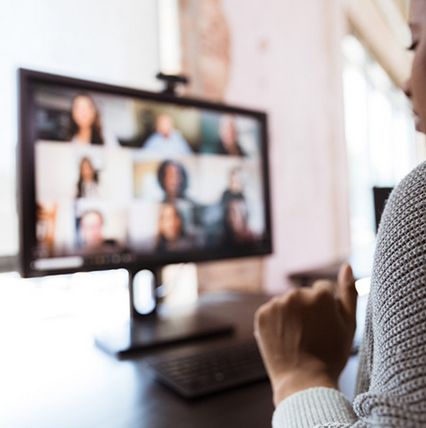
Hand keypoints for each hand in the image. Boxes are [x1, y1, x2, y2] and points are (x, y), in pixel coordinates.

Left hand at [254, 263, 356, 405]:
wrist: (304, 382)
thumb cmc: (331, 355)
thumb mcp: (349, 324)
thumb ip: (349, 292)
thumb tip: (346, 265)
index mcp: (320, 294)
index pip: (322, 290)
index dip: (324, 309)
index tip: (323, 327)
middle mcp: (296, 293)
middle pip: (303, 296)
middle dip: (306, 310)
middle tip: (310, 335)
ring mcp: (277, 304)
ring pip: (286, 304)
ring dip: (290, 315)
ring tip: (296, 339)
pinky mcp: (262, 314)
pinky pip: (271, 312)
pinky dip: (275, 322)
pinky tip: (283, 338)